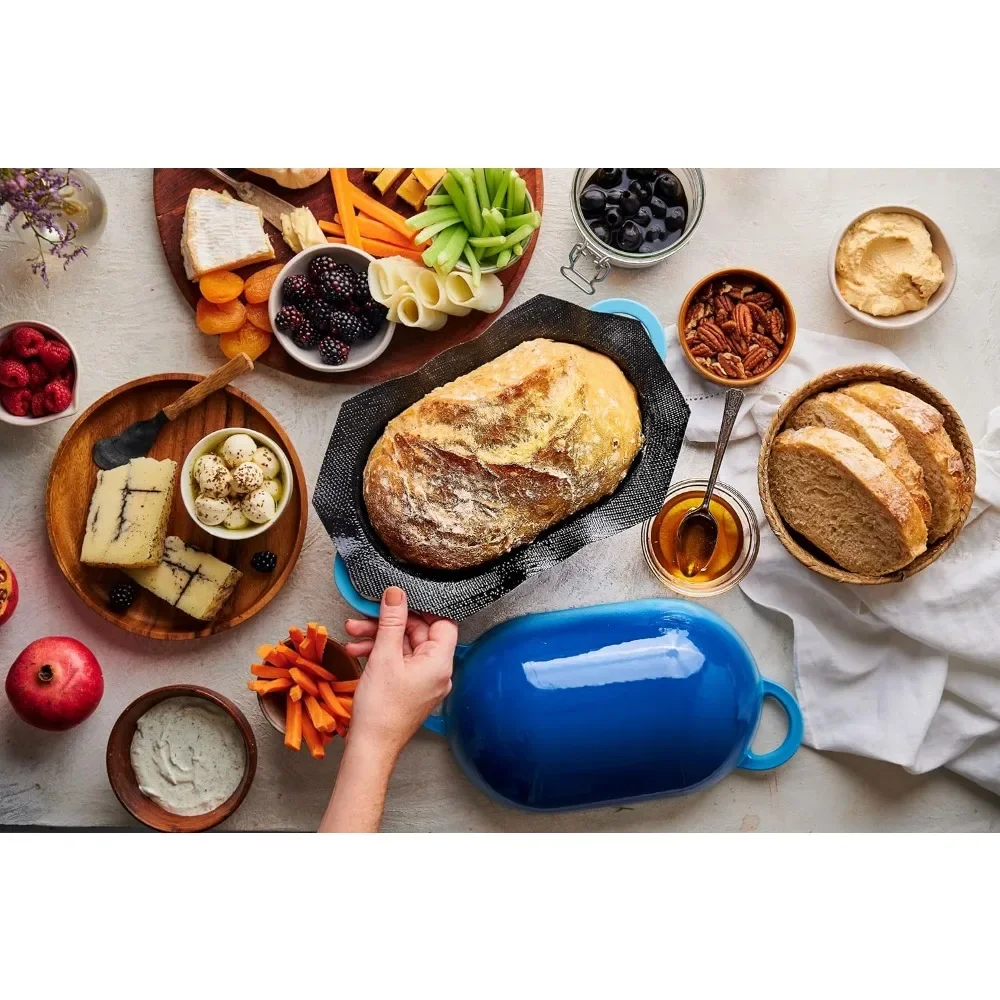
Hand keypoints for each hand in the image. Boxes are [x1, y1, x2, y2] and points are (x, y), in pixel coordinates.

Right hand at [344, 587, 456, 761]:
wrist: (370, 748)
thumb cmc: (381, 709)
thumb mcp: (384, 656)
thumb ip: (391, 621)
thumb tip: (396, 593)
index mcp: (440, 662)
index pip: (442, 622)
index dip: (422, 608)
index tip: (400, 599)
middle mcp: (437, 671)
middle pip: (418, 633)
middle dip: (388, 623)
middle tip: (363, 618)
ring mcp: (424, 681)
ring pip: (404, 647)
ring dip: (378, 638)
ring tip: (352, 634)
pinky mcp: (410, 688)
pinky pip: (399, 662)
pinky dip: (380, 654)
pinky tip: (357, 652)